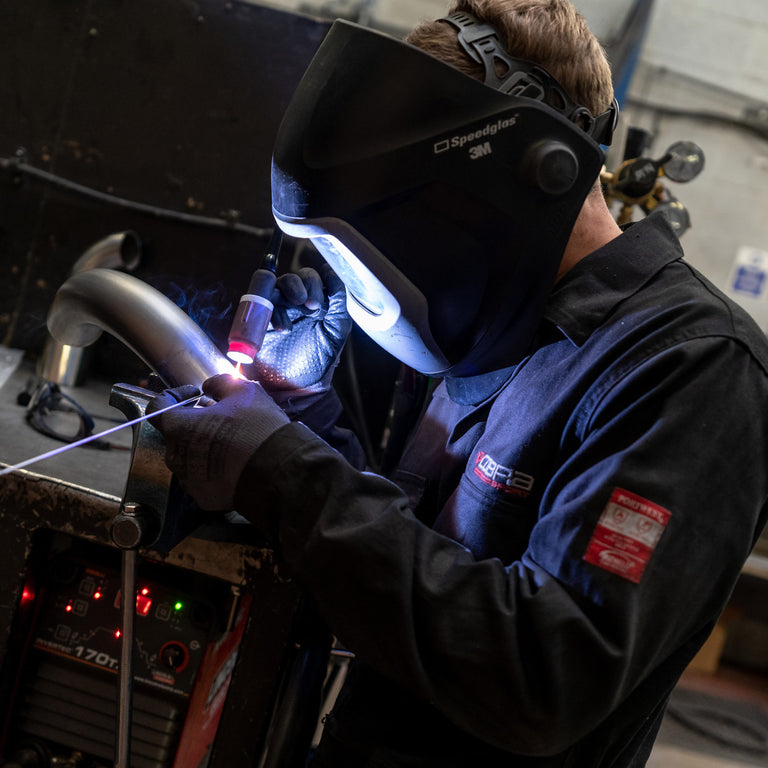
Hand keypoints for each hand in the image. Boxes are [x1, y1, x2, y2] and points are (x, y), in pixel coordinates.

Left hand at [146, 374, 288, 510]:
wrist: (279, 471)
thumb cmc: (258, 428)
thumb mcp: (243, 391)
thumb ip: (219, 383)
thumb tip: (209, 387)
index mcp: (180, 428)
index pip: (158, 406)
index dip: (175, 395)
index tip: (195, 394)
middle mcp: (177, 457)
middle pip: (177, 433)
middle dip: (194, 422)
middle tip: (220, 416)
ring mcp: (190, 480)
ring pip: (189, 457)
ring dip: (203, 445)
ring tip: (230, 440)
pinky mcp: (204, 497)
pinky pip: (203, 477)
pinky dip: (214, 467)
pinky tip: (235, 461)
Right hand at [248, 263, 351, 391]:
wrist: (299, 385)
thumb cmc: (320, 358)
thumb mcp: (337, 327)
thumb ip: (338, 298)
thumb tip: (331, 270)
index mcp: (315, 301)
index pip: (312, 277)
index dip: (314, 283)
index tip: (319, 303)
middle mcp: (295, 303)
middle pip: (293, 278)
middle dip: (300, 285)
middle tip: (309, 305)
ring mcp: (278, 310)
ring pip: (276, 286)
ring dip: (287, 292)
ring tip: (297, 311)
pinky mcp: (262, 321)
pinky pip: (262, 304)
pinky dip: (273, 311)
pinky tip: (283, 328)